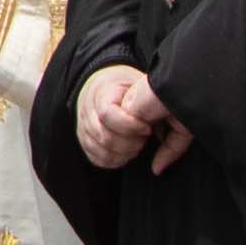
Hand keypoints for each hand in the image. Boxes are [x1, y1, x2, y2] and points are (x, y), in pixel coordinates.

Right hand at [72, 64, 188, 174]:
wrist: (105, 87)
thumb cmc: (128, 87)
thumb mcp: (139, 84)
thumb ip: (148, 100)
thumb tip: (161, 123)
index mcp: (101, 92)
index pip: (107, 114)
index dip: (129, 125)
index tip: (148, 128)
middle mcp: (87, 110)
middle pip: (104, 136)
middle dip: (130, 143)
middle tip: (145, 138)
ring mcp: (84, 127)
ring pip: (101, 150)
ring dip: (124, 153)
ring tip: (138, 145)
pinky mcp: (85, 141)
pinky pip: (97, 158)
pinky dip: (115, 160)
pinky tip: (128, 153)